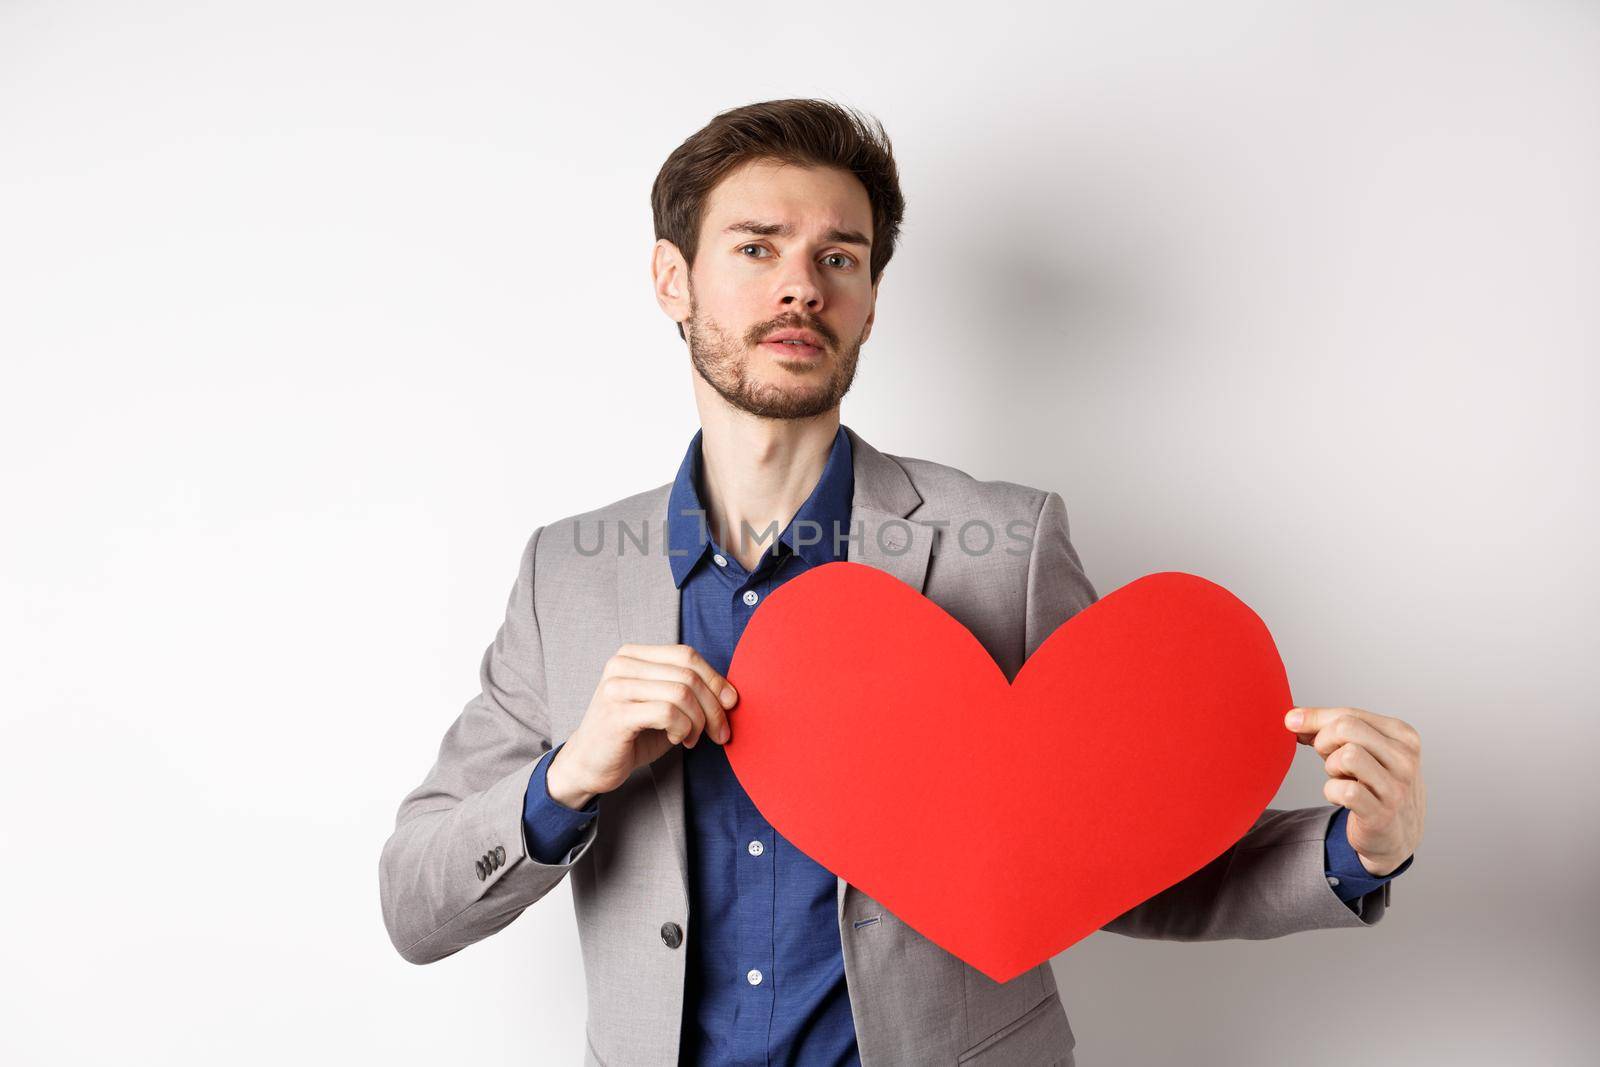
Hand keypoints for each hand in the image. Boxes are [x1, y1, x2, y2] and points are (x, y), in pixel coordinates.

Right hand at [546, 643, 737, 809]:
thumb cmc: (631, 736)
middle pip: (688, 674)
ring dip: (698, 721)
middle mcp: (622, 664)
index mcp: (633, 655)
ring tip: (692, 738)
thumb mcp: (662, 706)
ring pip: (681, 693)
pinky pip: (668, 712)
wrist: (588, 765)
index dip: (715, 679)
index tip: (731, 704)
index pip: (686, 655)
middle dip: (714, 707)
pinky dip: (683, 728)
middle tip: (720, 733)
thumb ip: (688, 692)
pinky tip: (677, 739)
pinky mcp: (617, 713)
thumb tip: (730, 694)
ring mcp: (617, 687)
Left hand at [1285, 706, 1425, 876]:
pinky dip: (1331, 792)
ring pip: (1346, 756)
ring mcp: (1396, 788)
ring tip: (1341, 777)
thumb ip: (1329, 729)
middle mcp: (1405, 759)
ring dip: (1331, 767)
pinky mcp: (1382, 814)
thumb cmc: (1373, 783)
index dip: (1314, 718)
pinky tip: (1340, 797)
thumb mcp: (1361, 749)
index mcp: (1403, 736)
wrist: (1396, 834)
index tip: (1292, 722)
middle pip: (1345, 728)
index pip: (1349, 714)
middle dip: (1324, 741)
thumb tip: (1292, 718)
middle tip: (1327, 758)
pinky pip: (1343, 790)